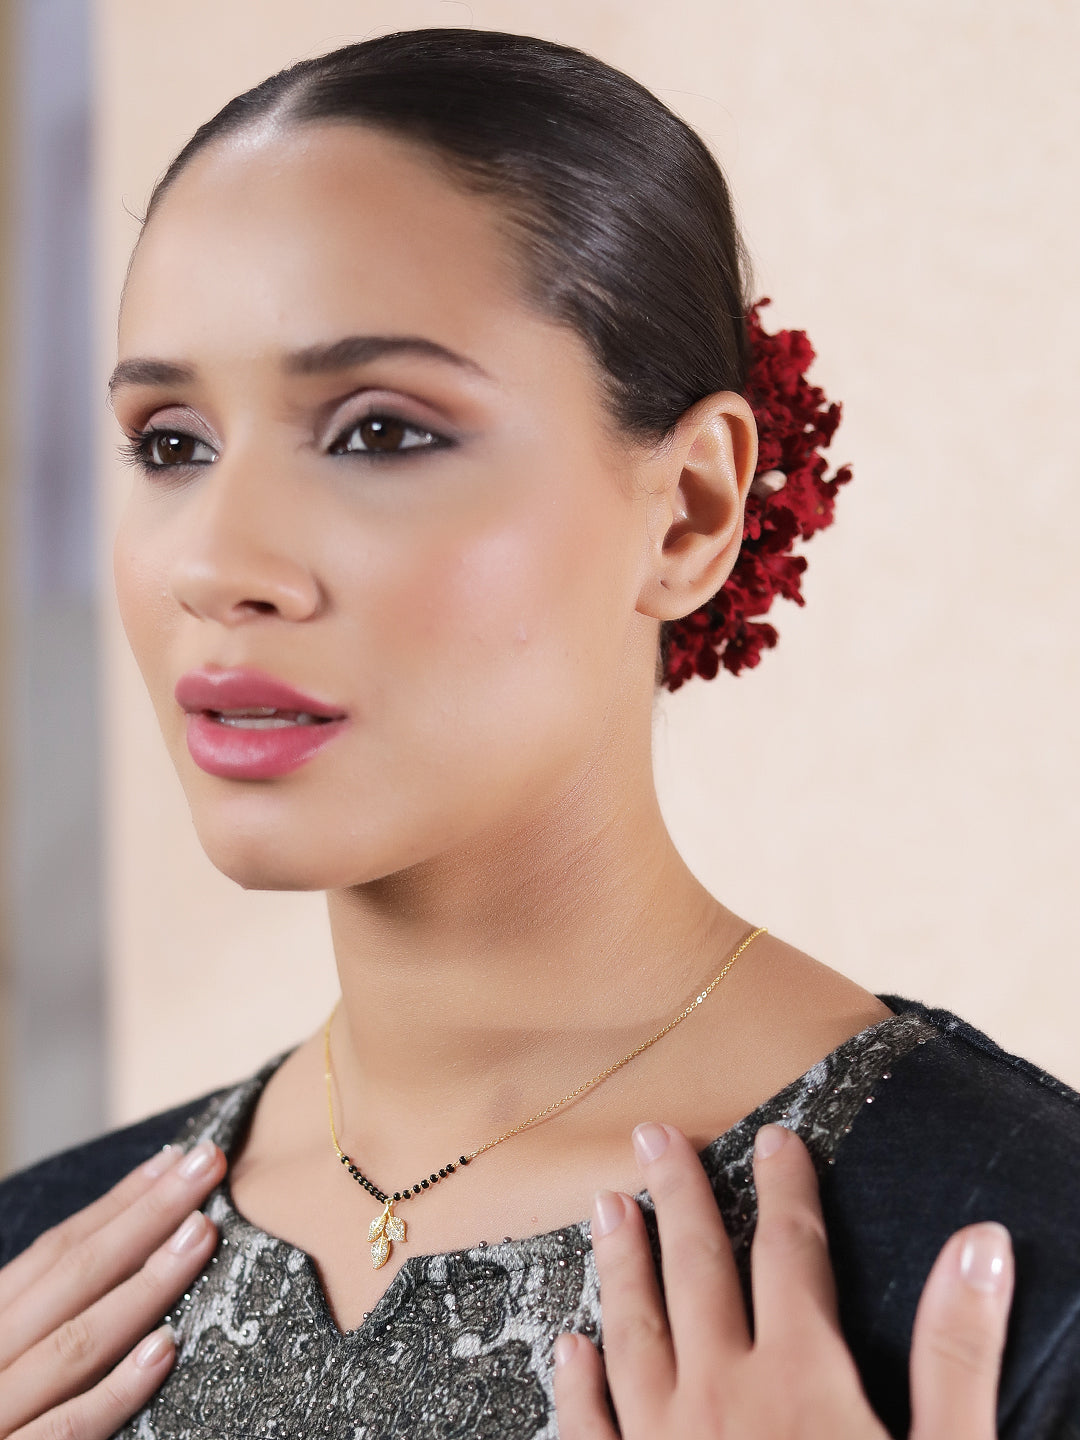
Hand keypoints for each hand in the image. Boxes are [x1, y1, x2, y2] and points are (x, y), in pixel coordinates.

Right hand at [0, 1139, 225, 1438]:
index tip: (173, 1160)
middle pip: (71, 1278)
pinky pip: (66, 1432)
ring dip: (144, 1285)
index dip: (116, 1203)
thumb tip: (114, 1253)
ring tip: (202, 1234)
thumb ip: (36, 1318)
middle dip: (146, 1215)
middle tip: (208, 1165)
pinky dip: (114, 1391)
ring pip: (74, 1344)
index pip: (53, 1253)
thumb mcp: (0, 1352)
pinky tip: (164, 1351)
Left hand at [554, 1122, 1012, 1438]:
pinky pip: (592, 1431)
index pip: (792, 1253)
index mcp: (801, 1380)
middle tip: (652, 1136)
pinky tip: (568, 1348)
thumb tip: (980, 1247)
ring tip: (606, 1206)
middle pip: (697, 1270)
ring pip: (633, 1331)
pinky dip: (579, 1384)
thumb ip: (957, 1356)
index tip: (776, 1140)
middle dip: (679, 1196)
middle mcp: (721, 1396)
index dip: (786, 1189)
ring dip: (620, 1264)